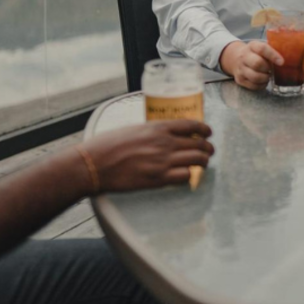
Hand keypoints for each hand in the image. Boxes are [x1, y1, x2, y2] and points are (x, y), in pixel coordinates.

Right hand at [82, 120, 213, 191]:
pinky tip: (186, 176)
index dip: (204, 129)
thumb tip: (162, 134)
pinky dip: (189, 176)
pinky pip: (184, 177)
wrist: (94, 164)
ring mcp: (163, 161)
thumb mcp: (134, 128)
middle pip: (198, 143)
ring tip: (203, 163)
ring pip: (197, 160)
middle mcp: (164, 143)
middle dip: (207, 148)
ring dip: (203, 162)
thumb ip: (151, 131)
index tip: (208, 132)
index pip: (191, 124)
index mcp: (158, 127)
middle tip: (209, 151)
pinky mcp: (158, 179)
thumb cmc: (108, 145)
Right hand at [221, 39, 283, 89]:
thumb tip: (291, 55)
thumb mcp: (261, 46)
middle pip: (257, 63)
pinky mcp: (240, 80)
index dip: (273, 55)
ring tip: (268, 75)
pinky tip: (263, 81)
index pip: (262, 49)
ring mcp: (240, 69)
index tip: (282, 62)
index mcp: (252, 46)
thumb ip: (273, 49)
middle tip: (272, 69)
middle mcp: (244, 56)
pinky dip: (261, 85)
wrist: (236, 58)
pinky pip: (253, 86)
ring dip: (265, 78)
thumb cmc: (255, 53)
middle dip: (268, 69)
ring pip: (255, 77)